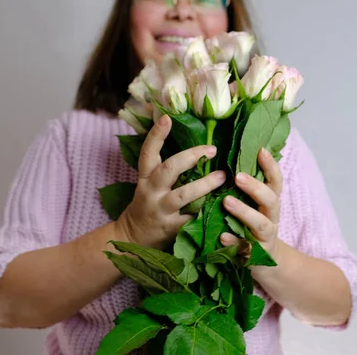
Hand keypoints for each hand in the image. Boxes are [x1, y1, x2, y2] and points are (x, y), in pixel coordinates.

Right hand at [116, 115, 225, 248]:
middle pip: (169, 169)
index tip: (166, 117)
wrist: (133, 239)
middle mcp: (151, 192)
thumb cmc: (148, 205)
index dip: (156, 135)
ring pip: (184, 195)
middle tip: (212, 149)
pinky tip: (223, 204)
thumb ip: (166, 170)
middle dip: (191, 157)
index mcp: (145, 178)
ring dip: (205, 184)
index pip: (148, 153)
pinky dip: (207, 211)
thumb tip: (194, 147)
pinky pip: (192, 217)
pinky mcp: (172, 228)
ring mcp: (161, 211)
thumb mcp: (148, 184)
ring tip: (222, 176)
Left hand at [220, 148, 282, 259]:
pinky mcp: (256, 256)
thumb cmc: (252, 226)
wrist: (263, 263)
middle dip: (256, 187)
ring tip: (226, 202)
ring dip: (244, 212)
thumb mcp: (254, 206)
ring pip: (260, 224)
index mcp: (270, 203)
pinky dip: (234, 241)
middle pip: (271, 200)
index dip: (271, 166)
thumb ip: (246, 187)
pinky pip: (246, 249)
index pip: (275, 181)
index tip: (260, 150)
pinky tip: (222, 236)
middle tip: (237, 176)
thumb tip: (231, 155)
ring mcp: (265, 238)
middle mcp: (271, 218)